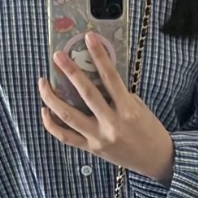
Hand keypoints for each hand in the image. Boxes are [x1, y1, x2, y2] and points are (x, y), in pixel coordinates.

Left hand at [39, 33, 174, 183]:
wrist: (155, 160)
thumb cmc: (148, 130)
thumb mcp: (138, 107)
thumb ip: (118, 95)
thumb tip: (95, 77)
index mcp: (128, 110)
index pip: (111, 77)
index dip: (99, 55)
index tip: (89, 37)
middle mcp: (111, 124)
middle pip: (86, 94)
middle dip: (70, 72)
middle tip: (57, 56)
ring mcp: (98, 138)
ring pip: (68, 117)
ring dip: (52, 98)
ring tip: (43, 82)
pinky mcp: (91, 148)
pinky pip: (66, 137)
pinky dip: (52, 124)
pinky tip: (45, 110)